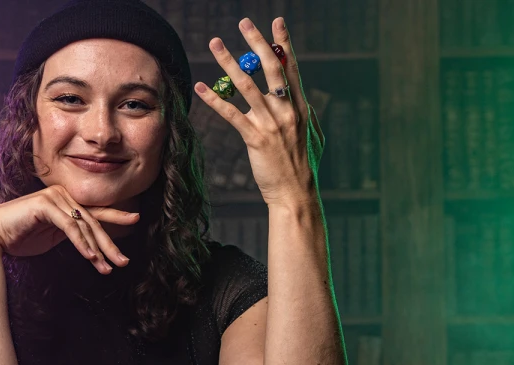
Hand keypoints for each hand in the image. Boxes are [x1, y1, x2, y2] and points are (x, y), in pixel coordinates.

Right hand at [0, 185, 139, 273]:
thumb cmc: (20, 237)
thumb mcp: (53, 237)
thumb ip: (72, 235)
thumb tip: (93, 246)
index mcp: (65, 202)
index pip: (95, 212)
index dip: (116, 216)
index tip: (135, 219)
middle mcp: (62, 195)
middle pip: (93, 221)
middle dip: (110, 244)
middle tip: (123, 261)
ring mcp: (54, 197)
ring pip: (84, 225)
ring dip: (98, 248)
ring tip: (108, 267)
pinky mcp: (45, 204)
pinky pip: (69, 227)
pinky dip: (81, 243)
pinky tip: (91, 257)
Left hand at [194, 17, 325, 205]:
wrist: (296, 193)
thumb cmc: (303, 166)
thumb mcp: (312, 136)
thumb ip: (305, 114)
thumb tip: (301, 99)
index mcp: (302, 107)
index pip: (291, 68)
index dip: (283, 44)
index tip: (276, 23)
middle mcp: (288, 110)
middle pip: (271, 68)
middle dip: (256, 42)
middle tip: (243, 22)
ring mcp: (272, 123)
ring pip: (247, 85)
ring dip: (229, 62)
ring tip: (216, 44)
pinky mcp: (255, 138)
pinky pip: (231, 114)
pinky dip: (214, 99)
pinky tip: (201, 87)